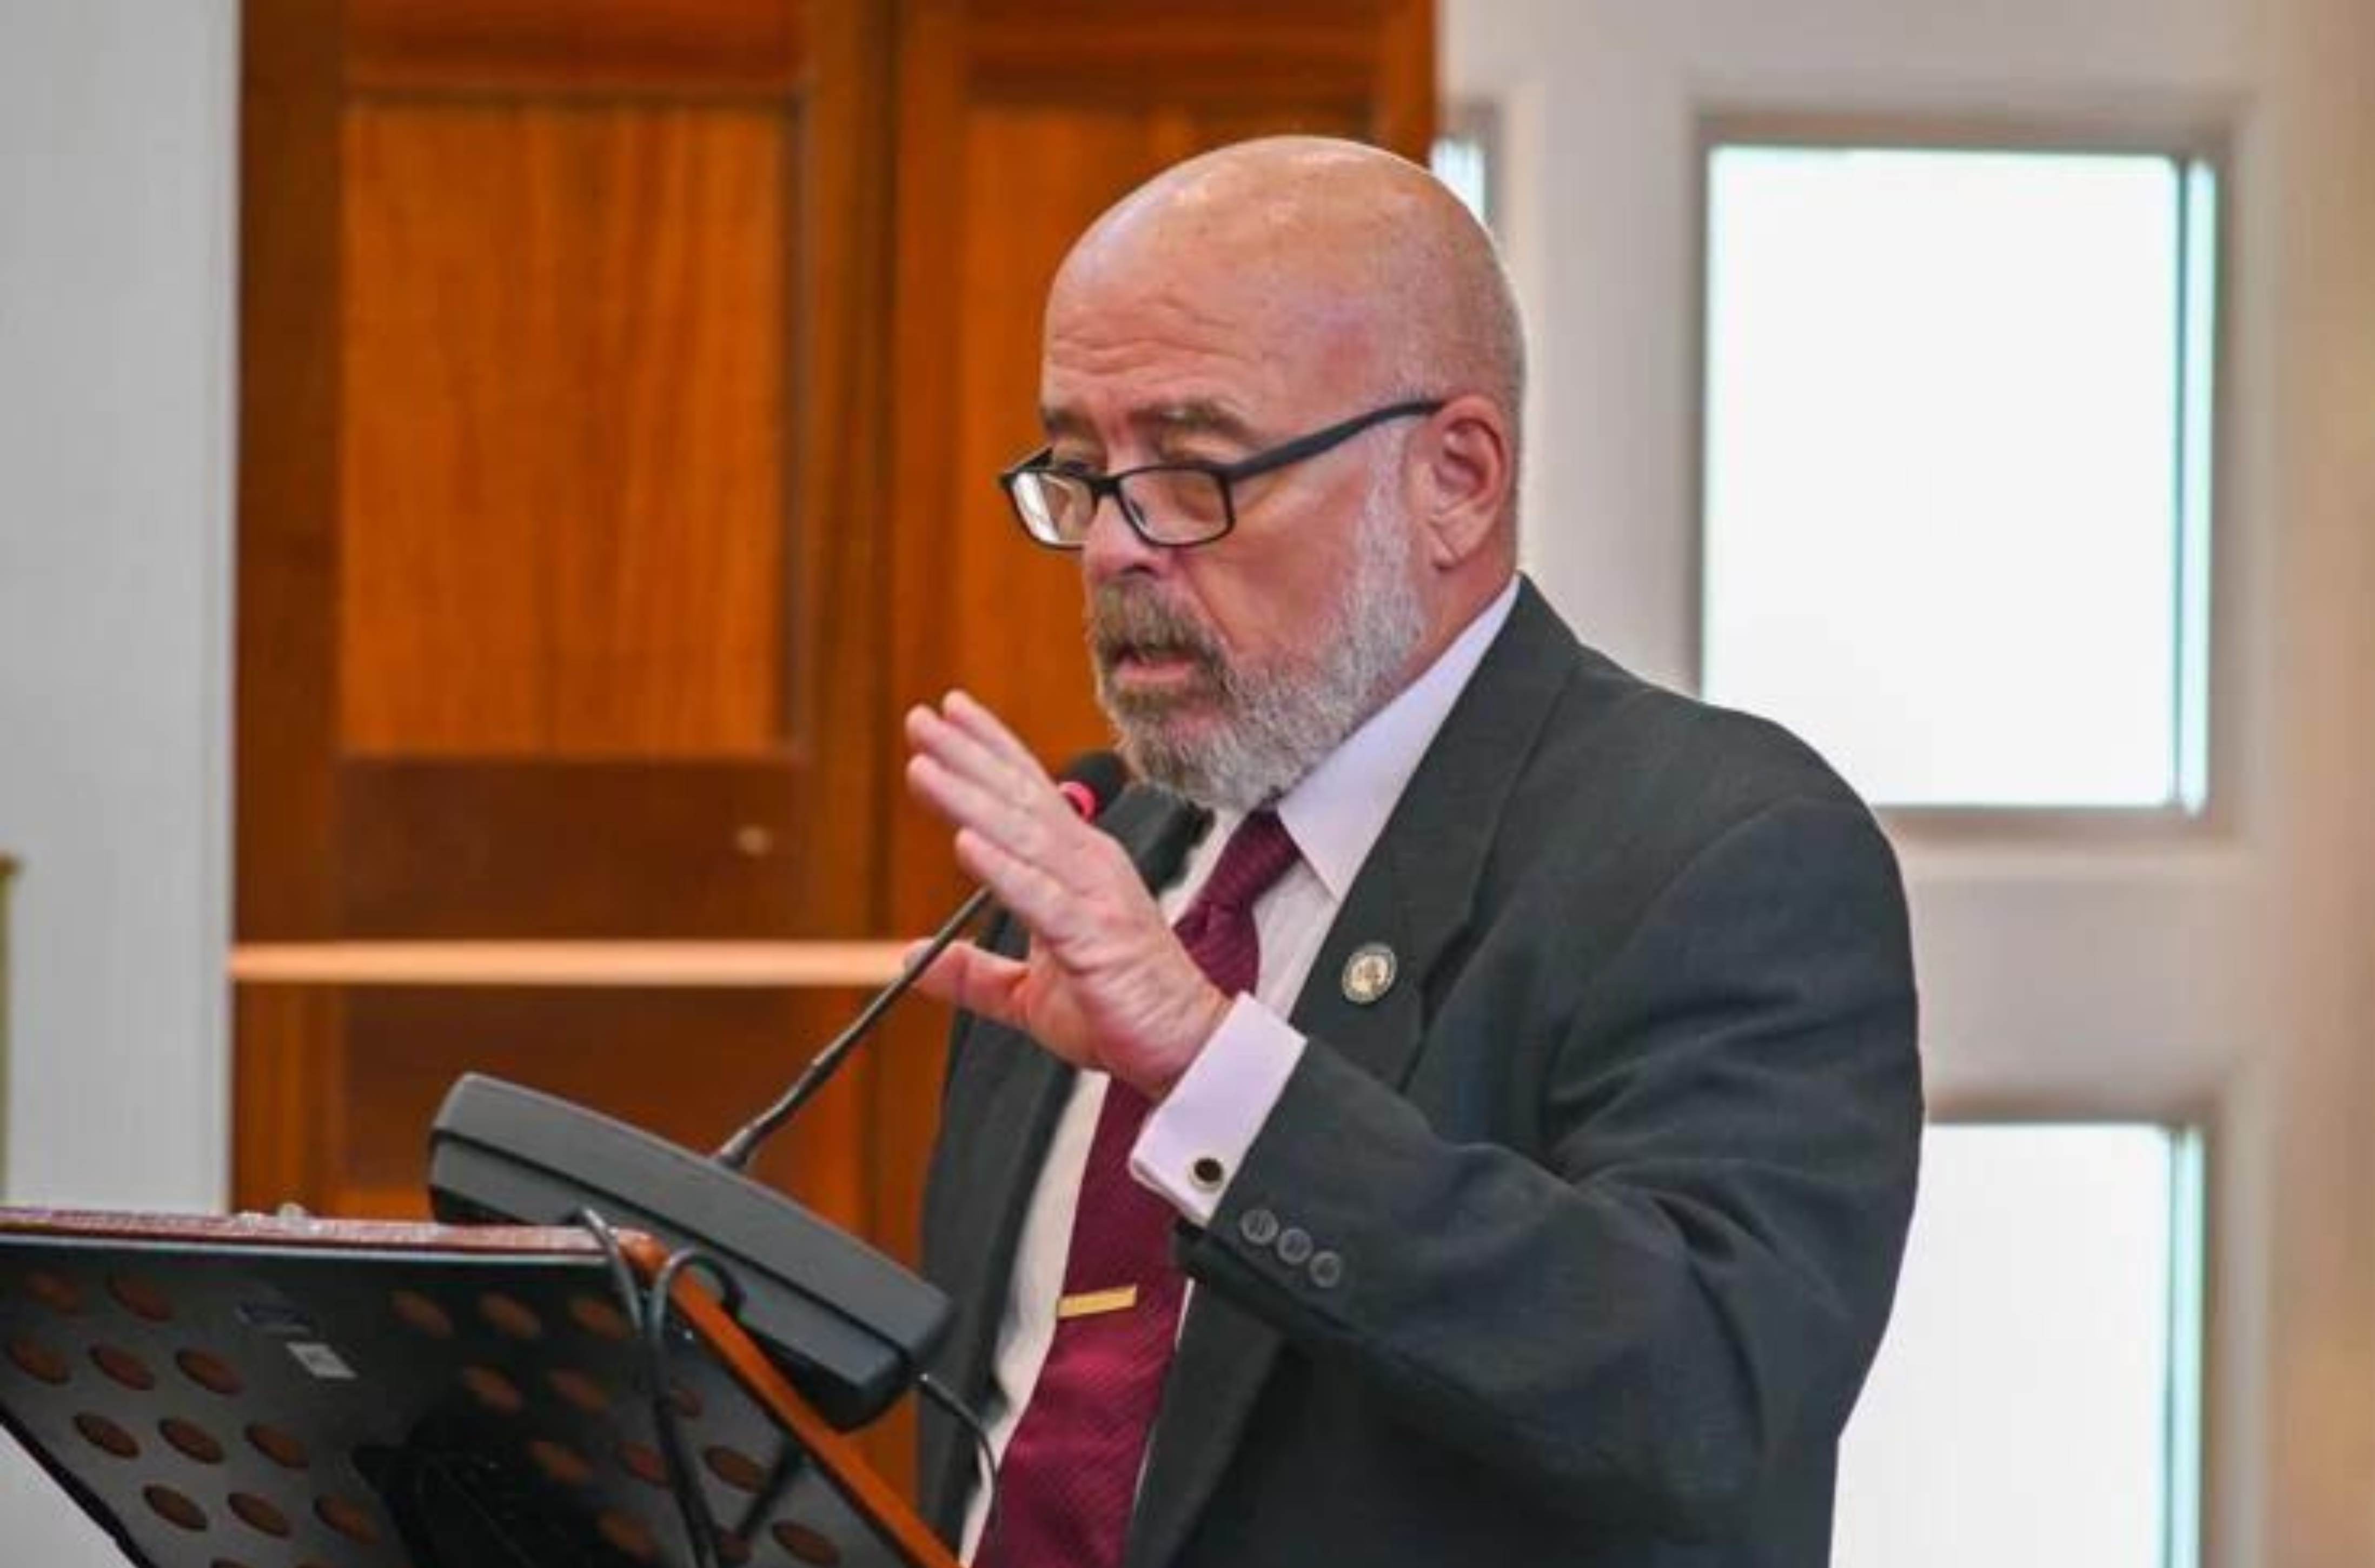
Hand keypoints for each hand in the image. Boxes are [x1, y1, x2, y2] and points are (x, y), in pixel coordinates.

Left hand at [903, 691, 1227, 1097]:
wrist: (1184, 1047)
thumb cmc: (1119, 1010)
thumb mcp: (1028, 992)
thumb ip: (973, 974)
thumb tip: (914, 960)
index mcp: (1078, 867)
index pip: (1027, 794)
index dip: (988, 750)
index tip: (947, 714)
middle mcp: (1090, 866)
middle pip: (1020, 799)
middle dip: (968, 755)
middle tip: (922, 718)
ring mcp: (1095, 896)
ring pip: (1023, 835)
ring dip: (970, 797)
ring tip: (924, 767)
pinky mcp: (1095, 936)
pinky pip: (1040, 895)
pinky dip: (1001, 868)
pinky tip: (965, 842)